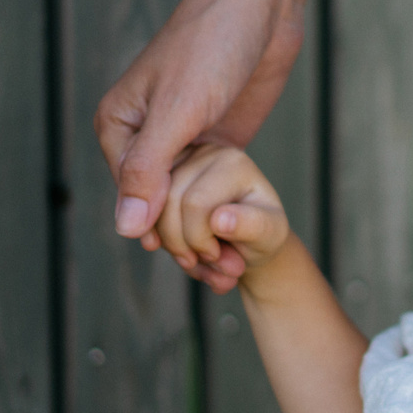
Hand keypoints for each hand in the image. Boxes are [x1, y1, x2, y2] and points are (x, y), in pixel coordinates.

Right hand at [94, 0, 303, 277]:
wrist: (259, 1)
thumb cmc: (211, 42)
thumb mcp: (178, 108)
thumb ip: (150, 168)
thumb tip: (127, 229)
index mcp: (118, 127)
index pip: (133, 199)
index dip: (164, 234)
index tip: (196, 262)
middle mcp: (144, 137)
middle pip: (159, 207)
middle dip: (187, 243)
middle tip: (221, 276)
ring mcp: (182, 140)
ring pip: (187, 204)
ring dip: (207, 237)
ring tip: (233, 272)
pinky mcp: (215, 139)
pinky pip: (212, 188)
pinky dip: (223, 216)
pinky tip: (242, 246)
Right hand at [153, 144, 293, 296]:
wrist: (250, 236)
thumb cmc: (263, 231)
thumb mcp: (270, 233)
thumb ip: (251, 225)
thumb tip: (219, 221)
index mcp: (231, 161)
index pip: (195, 202)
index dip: (199, 239)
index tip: (218, 255)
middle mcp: (199, 151)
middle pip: (165, 203)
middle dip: (181, 244)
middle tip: (208, 259)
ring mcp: (175, 162)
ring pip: (148, 210)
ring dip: (170, 246)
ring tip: (198, 260)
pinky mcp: (160, 179)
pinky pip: (142, 212)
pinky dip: (158, 239)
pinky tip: (182, 254)